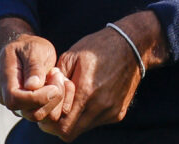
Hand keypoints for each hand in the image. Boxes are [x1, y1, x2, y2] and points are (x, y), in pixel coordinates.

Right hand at [0, 24, 73, 124]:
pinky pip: (46, 114)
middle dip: (51, 99)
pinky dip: (58, 102)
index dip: (37, 98)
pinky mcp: (29, 107)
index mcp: (5, 79)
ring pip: (40, 116)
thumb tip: (32, 86)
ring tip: (58, 76)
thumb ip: (33, 66)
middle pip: (29, 113)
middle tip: (59, 75)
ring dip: (56, 99)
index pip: (15, 100)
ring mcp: (18, 104)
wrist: (26, 49)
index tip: (54, 86)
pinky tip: (59, 84)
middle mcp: (7, 96)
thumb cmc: (29, 47)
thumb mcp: (34, 49)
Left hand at [40, 11, 163, 140]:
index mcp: (87, 91)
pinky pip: (97, 122)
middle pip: (70, 132)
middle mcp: (101, 105)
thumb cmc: (99, 47)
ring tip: (75, 99)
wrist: (133, 45)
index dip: (49, 121)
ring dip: (74, 119)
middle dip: (58, 123)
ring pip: (83, 128)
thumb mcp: (72, 55)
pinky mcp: (119, 112)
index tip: (48, 108)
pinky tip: (91, 97)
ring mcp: (112, 111)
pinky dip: (88, 115)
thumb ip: (55, 79)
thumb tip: (46, 94)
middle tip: (57, 108)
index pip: (60, 126)